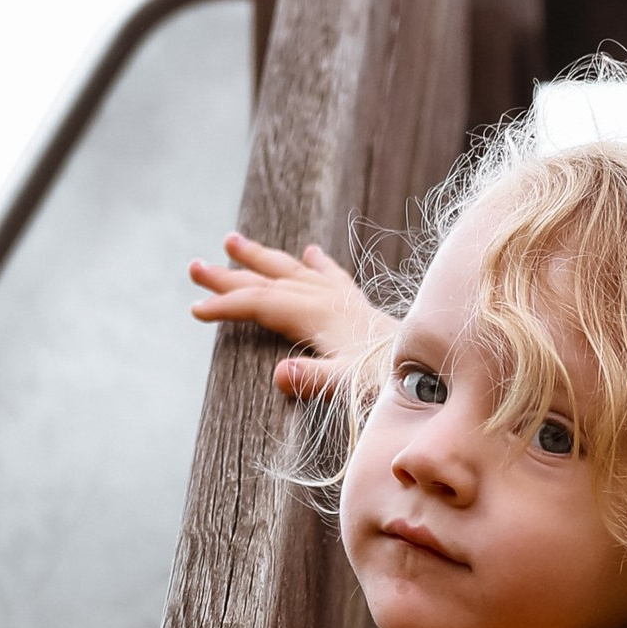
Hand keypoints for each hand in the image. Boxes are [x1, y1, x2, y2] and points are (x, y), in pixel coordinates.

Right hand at [189, 232, 395, 396]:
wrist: (431, 375)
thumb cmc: (388, 384)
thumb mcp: (350, 386)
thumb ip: (316, 379)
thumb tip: (279, 374)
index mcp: (316, 316)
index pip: (260, 304)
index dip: (226, 307)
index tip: (196, 311)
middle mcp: (326, 299)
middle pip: (269, 280)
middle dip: (230, 275)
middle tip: (195, 267)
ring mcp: (343, 300)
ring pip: (293, 272)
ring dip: (262, 258)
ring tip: (233, 241)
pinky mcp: (360, 307)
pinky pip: (332, 277)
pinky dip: (316, 264)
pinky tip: (309, 252)